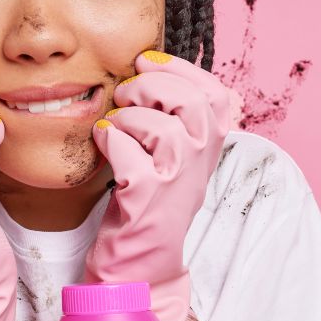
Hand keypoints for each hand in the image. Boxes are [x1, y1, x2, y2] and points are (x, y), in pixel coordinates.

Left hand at [87, 50, 241, 320]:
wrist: (139, 259)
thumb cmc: (149, 199)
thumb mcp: (174, 156)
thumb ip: (174, 116)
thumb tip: (146, 67)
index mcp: (210, 147)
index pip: (217, 93)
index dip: (181, 69)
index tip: (147, 61)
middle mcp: (200, 162)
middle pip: (192, 102)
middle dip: (151, 86)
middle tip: (126, 95)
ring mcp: (176, 180)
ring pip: (161, 126)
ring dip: (127, 117)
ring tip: (114, 126)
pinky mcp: (147, 197)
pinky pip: (127, 150)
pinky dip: (109, 140)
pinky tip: (102, 144)